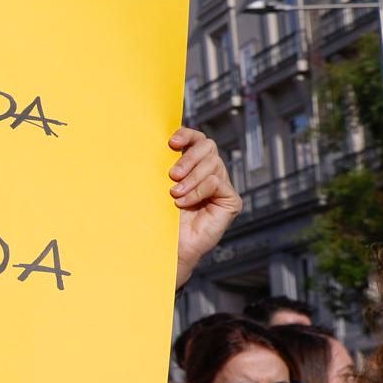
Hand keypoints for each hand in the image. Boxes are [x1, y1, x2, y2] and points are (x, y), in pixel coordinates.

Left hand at [168, 128, 238, 288]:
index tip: (171, 142)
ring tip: (175, 194)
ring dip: (191, 178)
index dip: (187, 135)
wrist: (166, 246)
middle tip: (172, 175)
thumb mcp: (157, 186)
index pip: (196, 139)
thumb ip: (162, 165)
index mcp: (192, 165)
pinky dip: (198, 191)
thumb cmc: (158, 218)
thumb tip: (152, 141)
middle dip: (189, 158)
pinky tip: (184, 203)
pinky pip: (217, 183)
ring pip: (213, 163)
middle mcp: (209, 172)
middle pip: (208, 146)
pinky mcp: (230, 201)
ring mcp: (221, 186)